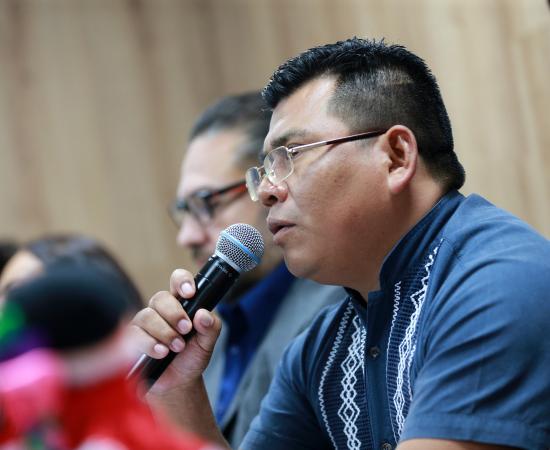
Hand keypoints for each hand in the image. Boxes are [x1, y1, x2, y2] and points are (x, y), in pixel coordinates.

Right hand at [129, 269, 221, 393]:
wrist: (177, 385)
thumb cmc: (191, 359)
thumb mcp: (207, 343)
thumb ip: (211, 327)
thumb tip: (203, 315)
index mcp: (181, 304)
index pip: (178, 281)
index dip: (182, 281)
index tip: (189, 293)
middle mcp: (161, 310)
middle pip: (160, 298)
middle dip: (174, 314)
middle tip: (185, 330)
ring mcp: (145, 324)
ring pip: (147, 316)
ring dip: (164, 332)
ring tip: (176, 347)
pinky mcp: (132, 339)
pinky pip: (135, 334)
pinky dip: (150, 344)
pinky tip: (161, 353)